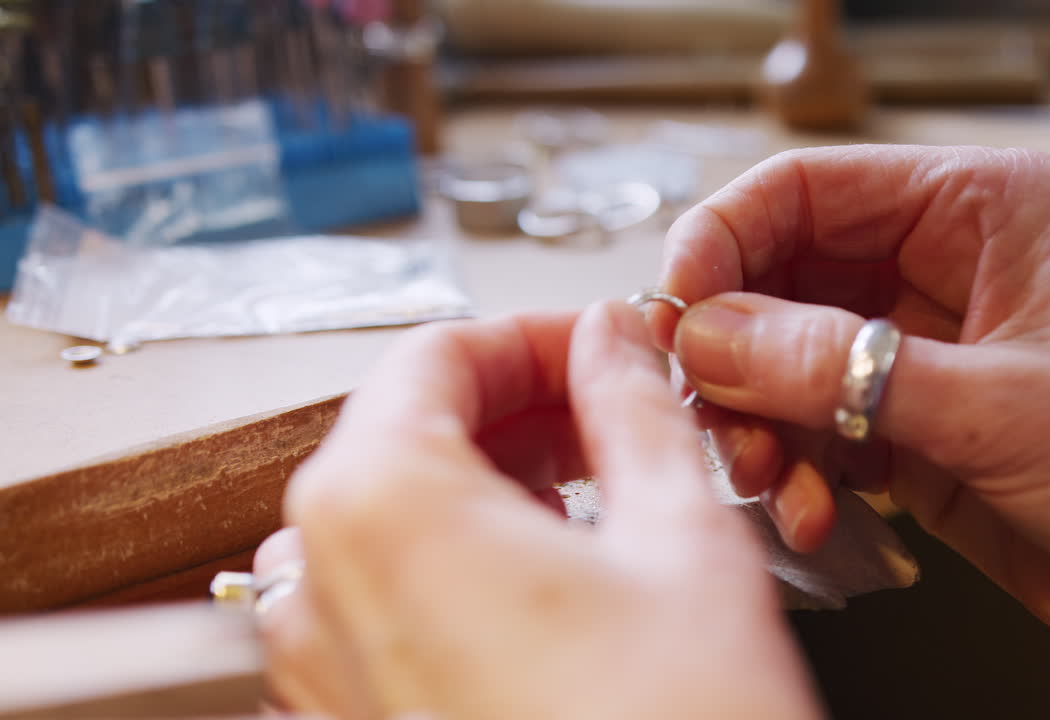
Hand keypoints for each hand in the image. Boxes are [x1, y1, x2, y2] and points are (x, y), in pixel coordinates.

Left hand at [254, 303, 821, 718]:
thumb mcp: (681, 538)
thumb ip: (633, 406)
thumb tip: (614, 344)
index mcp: (381, 508)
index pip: (436, 356)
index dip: (533, 336)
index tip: (598, 348)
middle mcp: (320, 589)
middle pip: (404, 433)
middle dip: (515, 411)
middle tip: (608, 416)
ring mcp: (324, 671)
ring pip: (391, 518)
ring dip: (487, 488)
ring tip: (587, 503)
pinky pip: (384, 605)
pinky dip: (458, 567)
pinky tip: (546, 590)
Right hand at [651, 145, 1049, 715]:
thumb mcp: (1008, 408)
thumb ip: (846, 370)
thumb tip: (712, 335)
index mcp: (979, 213)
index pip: (807, 193)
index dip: (723, 243)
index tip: (678, 313)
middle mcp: (940, 274)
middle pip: (778, 281)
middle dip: (731, 353)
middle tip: (710, 413)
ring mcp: (922, 357)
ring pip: (782, 363)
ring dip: (757, 423)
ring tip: (771, 477)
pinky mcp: (915, 433)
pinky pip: (814, 431)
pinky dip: (795, 471)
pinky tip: (813, 510)